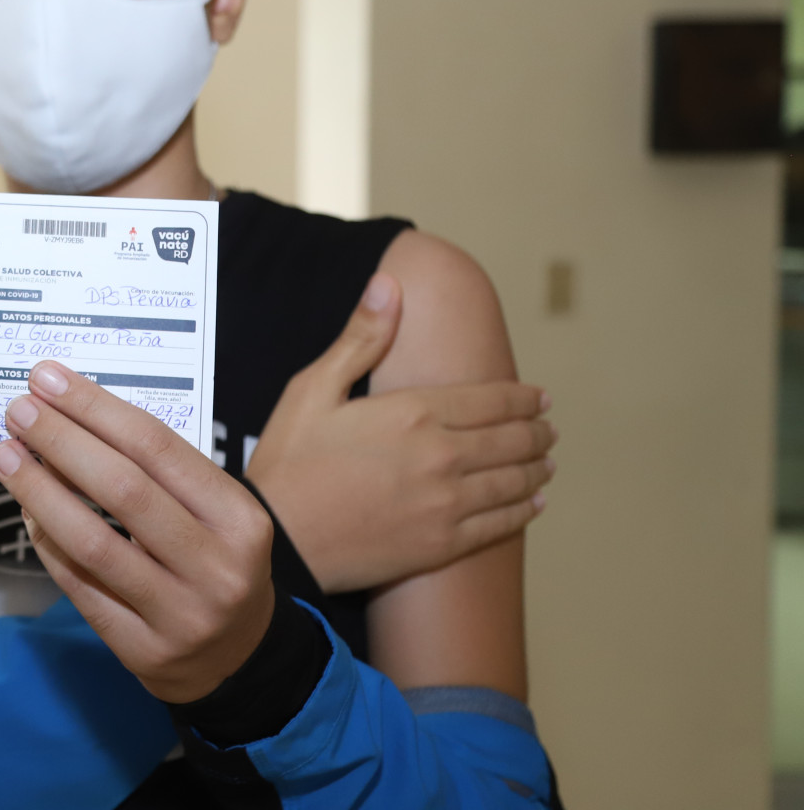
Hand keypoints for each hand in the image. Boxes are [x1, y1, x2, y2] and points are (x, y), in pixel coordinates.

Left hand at [0, 361, 273, 702]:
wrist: (239, 659)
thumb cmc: (215, 562)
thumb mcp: (215, 513)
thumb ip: (158, 472)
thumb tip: (73, 417)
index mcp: (239, 519)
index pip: (157, 447)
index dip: (95, 408)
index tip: (48, 380)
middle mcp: (215, 568)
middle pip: (123, 490)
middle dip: (62, 442)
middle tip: (20, 411)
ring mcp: (179, 615)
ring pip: (91, 543)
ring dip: (39, 491)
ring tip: (7, 456)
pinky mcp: (142, 651)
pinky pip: (79, 586)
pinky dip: (46, 542)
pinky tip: (27, 510)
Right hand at [246, 272, 554, 593]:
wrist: (279, 539)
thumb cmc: (290, 461)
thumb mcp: (313, 389)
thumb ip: (360, 338)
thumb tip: (389, 284)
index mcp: (414, 413)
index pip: (491, 400)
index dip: (523, 398)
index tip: (540, 397)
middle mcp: (442, 457)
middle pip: (511, 440)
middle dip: (536, 431)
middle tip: (548, 429)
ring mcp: (447, 504)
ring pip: (513, 482)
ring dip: (536, 469)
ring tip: (547, 462)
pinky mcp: (443, 544)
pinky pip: (500, 524)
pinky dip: (524, 510)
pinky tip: (532, 504)